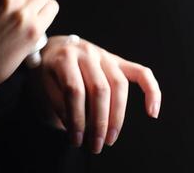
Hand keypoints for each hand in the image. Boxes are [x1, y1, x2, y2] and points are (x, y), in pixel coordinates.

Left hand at [40, 35, 161, 153]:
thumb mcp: (42, 85)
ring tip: (110, 138)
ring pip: (119, 85)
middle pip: (99, 89)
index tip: (76, 140)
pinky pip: (141, 73)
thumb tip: (76, 126)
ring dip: (117, 116)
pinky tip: (152, 112)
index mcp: (64, 58)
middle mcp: (87, 53)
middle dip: (99, 122)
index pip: (74, 90)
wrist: (55, 48)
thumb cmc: (47, 71)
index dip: (76, 119)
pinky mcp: (118, 61)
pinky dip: (151, 91)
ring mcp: (104, 55)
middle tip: (95, 145)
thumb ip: (57, 103)